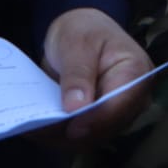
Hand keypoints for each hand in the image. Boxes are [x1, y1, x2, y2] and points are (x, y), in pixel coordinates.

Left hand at [37, 7, 152, 146]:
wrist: (81, 33)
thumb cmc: (85, 30)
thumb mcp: (78, 42)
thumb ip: (78, 74)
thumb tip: (76, 109)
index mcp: (136, 72)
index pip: (119, 104)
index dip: (95, 120)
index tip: (70, 128)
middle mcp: (133, 99)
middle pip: (105, 126)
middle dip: (72, 131)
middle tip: (37, 126)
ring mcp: (117, 113)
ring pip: (90, 137)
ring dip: (60, 136)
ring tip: (31, 127)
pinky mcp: (99, 123)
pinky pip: (79, 136)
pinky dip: (57, 134)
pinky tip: (36, 128)